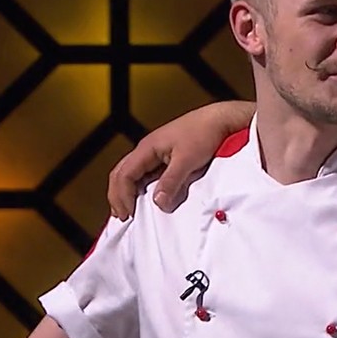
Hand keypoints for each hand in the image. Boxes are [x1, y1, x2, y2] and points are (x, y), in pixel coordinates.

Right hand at [108, 101, 255, 219]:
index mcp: (147, 148)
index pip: (123, 175)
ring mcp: (155, 153)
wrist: (219, 120)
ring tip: (129, 211)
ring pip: (132, 174)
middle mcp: (147, 150)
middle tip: (123, 217)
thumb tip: (158, 202)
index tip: (129, 214)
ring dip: (127, 192)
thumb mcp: (187, 160)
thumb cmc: (203, 133)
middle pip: (121, 174)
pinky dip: (140, 188)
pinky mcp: (166, 157)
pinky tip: (146, 199)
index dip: (122, 196)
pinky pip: (146, 175)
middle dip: (118, 196)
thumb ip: (171, 181)